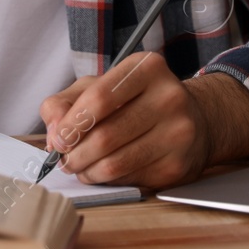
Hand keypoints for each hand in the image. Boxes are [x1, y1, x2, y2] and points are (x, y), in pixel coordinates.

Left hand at [38, 55, 248, 190]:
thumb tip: (54, 132)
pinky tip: (103, 172)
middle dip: (75, 154)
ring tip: (80, 167)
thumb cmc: (137, 101)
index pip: (99, 98)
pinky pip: (129, 179)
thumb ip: (67, 102)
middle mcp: (168, 97)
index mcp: (146, 68)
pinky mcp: (178, 165)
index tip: (57, 140)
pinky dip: (107, 180)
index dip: (71, 124)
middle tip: (64, 160)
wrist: (195, 120)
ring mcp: (177, 133)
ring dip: (87, 171)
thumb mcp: (101, 86)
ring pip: (115, 163)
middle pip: (105, 136)